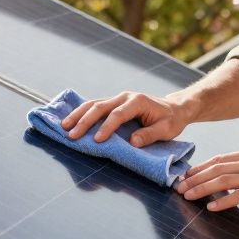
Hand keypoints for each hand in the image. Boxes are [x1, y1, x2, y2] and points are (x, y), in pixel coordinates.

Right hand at [60, 90, 190, 145]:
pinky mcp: (113, 103)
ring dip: (78, 115)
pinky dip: (81, 112)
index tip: (97, 140)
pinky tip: (70, 119)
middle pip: (100, 106)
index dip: (107, 127)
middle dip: (85, 121)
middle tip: (72, 135)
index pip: (118, 114)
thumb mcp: (166, 129)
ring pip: (93, 104)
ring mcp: (118, 98)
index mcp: (138, 101)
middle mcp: (125, 97)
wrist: (174, 108)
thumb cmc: (170, 120)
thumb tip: (133, 142)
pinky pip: (95, 105)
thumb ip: (150, 135)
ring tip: (64, 126)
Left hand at [175, 147, 238, 210]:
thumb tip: (227, 176)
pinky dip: (223, 200)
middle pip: (216, 168)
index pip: (218, 159)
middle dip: (195, 178)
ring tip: (188, 196)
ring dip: (203, 188)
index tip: (185, 176)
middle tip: (179, 187)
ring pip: (223, 180)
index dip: (199, 168)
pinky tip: (211, 207)